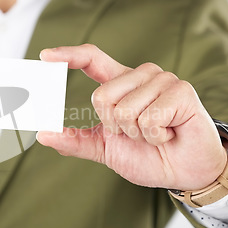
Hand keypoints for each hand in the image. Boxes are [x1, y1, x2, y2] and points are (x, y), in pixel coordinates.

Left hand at [36, 44, 226, 190]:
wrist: (184, 172)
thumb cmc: (147, 156)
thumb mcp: (105, 149)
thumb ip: (76, 140)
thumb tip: (43, 135)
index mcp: (120, 83)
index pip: (92, 59)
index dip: (69, 55)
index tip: (45, 56)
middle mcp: (140, 75)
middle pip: (101, 96)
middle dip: (114, 126)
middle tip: (136, 132)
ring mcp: (163, 80)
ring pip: (124, 109)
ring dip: (137, 132)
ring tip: (156, 132)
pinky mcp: (182, 91)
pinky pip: (149, 117)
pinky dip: (155, 135)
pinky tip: (169, 133)